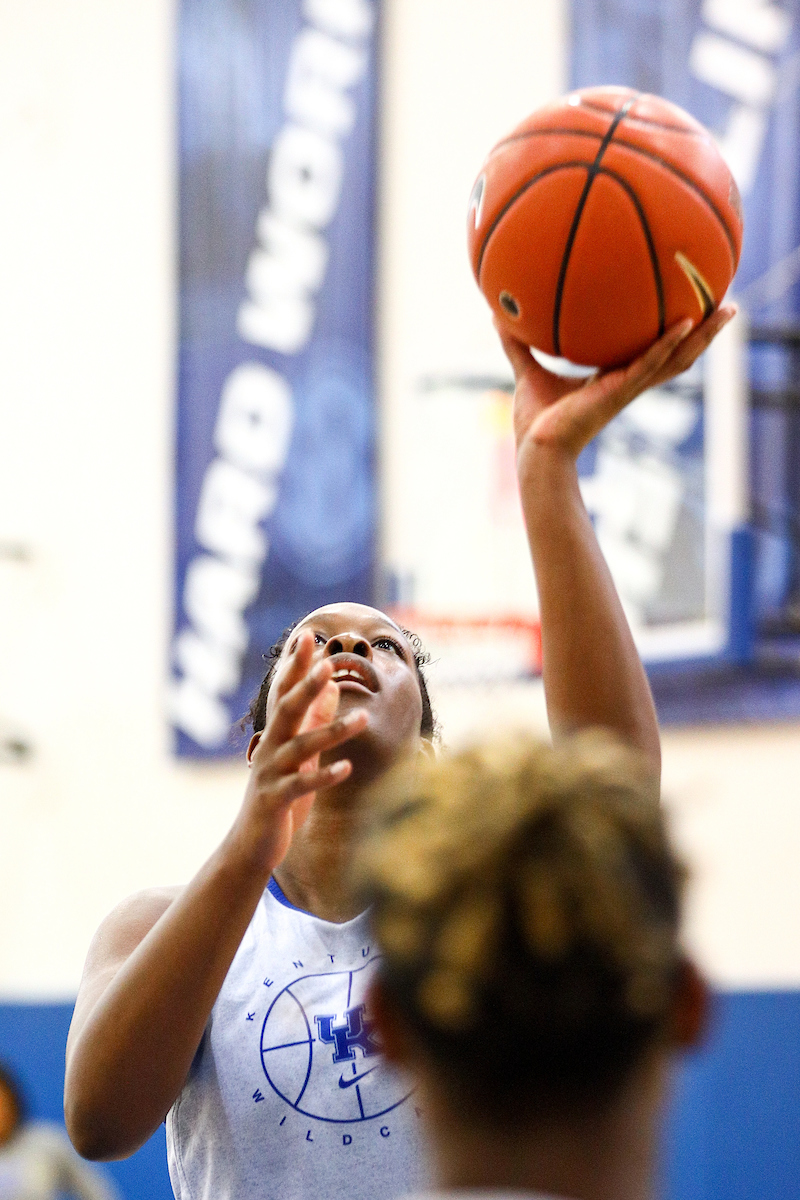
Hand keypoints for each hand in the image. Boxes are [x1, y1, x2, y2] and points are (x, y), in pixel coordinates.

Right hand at [239, 631, 367, 870]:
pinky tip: (346, 768)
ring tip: (362, 720)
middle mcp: (270, 748)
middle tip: (328, 662)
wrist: (251, 845)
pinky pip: (301, 786)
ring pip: (301, 747)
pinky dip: (324, 776)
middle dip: (307, 685)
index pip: (284, 692)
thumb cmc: (280, 796)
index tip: (307, 635)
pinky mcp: (275, 801)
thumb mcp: (300, 754)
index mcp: (276, 735)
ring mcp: (270, 774)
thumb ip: (314, 720)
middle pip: (288, 710)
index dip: (295, 665)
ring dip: (332, 732)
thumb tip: (333, 686)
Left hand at [498, 305, 736, 460]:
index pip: (652, 351)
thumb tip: (494, 312)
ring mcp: (629, 388)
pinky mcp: (620, 393)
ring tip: (728, 310)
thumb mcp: (526, 370)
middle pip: (678, 353)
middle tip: (728, 305)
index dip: (673, 332)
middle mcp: (629, 382)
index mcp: (614, 377)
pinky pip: (651, 365)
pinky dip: (669, 345)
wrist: (536, 450)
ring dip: (705, 335)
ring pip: (677, 359)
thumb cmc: (534, 422)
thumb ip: (516, 343)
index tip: (689, 306)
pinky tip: (687, 324)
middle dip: (705, 331)